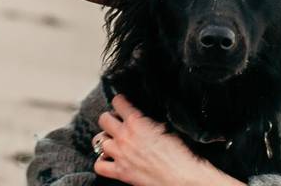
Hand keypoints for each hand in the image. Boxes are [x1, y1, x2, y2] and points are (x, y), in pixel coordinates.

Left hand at [93, 94, 242, 185]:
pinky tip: (110, 160)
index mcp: (136, 122)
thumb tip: (143, 118)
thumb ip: (148, 120)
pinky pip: (99, 165)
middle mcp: (124, 136)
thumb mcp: (165, 127)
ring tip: (113, 141)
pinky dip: (102, 162)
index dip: (120, 102)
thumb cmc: (179, 154)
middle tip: (117, 122)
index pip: (117, 102)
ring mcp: (119, 154)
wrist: (182, 177)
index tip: (121, 104)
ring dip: (106, 139)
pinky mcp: (120, 172)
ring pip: (98, 140)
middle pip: (103, 119)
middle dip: (110, 118)